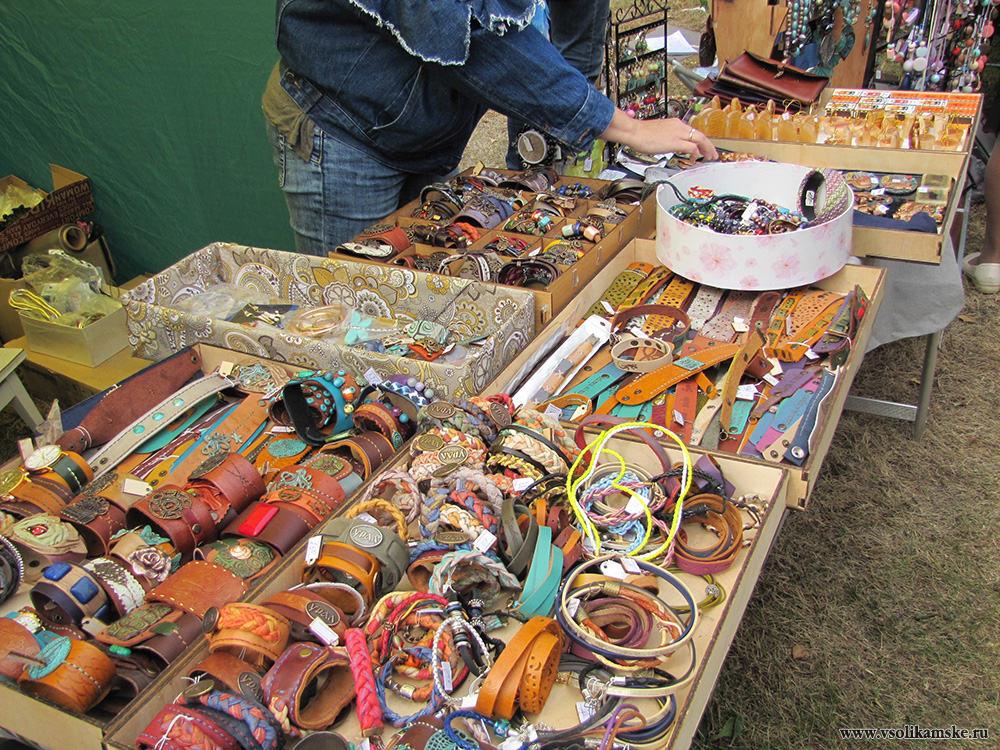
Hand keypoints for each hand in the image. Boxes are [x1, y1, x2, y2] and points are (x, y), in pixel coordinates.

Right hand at [600, 110, 717, 160]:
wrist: (633, 131)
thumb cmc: (640, 134)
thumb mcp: (658, 134)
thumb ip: (667, 138)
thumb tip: (671, 145)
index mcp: (675, 123)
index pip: (693, 132)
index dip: (701, 141)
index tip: (703, 148)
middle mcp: (679, 126)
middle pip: (700, 134)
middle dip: (709, 145)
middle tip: (713, 154)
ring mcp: (678, 133)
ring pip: (700, 139)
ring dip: (706, 149)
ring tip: (709, 157)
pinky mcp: (675, 141)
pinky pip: (691, 147)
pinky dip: (695, 153)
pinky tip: (694, 158)